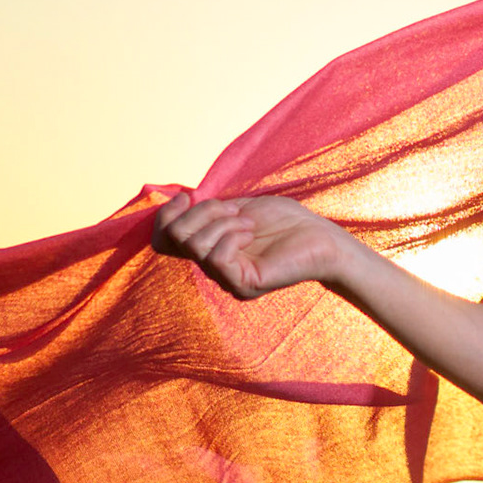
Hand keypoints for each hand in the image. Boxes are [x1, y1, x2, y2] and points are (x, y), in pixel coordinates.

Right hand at [151, 194, 346, 300]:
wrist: (321, 237)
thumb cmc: (284, 221)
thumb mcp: (237, 208)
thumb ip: (207, 210)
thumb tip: (176, 203)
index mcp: (208, 250)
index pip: (162, 241)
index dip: (166, 215)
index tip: (188, 196)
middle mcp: (212, 269)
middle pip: (174, 238)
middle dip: (201, 212)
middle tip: (235, 210)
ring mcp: (225, 280)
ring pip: (194, 245)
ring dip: (222, 221)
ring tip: (249, 223)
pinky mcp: (242, 285)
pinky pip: (216, 257)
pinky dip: (232, 235)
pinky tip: (251, 233)